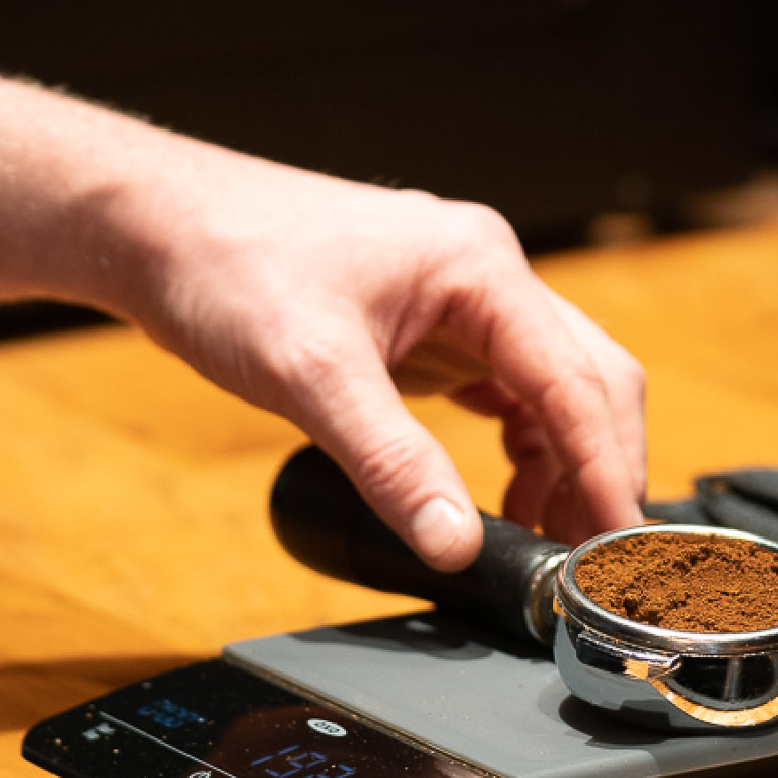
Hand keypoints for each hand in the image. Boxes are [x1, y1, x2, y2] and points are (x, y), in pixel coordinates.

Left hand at [132, 158, 646, 568]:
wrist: (158, 228)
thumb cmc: (229, 265)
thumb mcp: (313, 376)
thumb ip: (393, 463)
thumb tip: (455, 542)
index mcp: (480, 269)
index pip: (575, 379)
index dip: (605, 466)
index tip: (618, 536)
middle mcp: (487, 279)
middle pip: (589, 380)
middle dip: (600, 467)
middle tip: (591, 549)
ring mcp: (464, 303)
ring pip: (556, 390)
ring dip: (564, 464)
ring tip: (543, 536)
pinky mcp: (437, 329)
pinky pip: (510, 394)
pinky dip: (524, 450)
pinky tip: (503, 496)